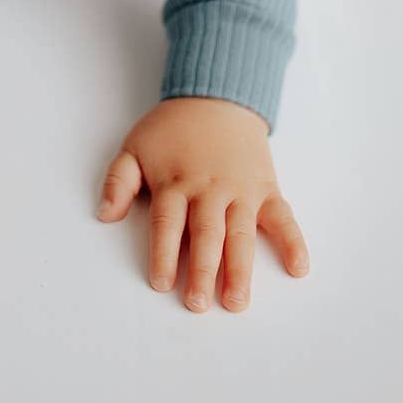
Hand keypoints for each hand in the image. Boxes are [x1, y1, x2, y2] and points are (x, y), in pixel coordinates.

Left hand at [95, 96, 309, 311]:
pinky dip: (293, 241)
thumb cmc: (172, 129)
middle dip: (202, 271)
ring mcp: (240, 190)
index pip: (167, 222)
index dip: (163, 253)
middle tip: (198, 304)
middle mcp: (209, 189)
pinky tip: (298, 267)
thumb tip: (104, 215)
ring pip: (240, 233)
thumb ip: (118, 180)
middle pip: (205, 234)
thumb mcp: (135, 146)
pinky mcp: (266, 188)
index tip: (161, 283)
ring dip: (240, 268)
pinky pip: (283, 216)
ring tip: (237, 300)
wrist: (216, 99)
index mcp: (175, 182)